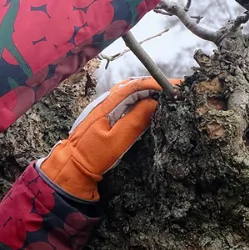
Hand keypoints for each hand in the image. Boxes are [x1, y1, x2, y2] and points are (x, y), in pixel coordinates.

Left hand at [39, 77, 170, 200]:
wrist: (71, 166)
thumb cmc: (91, 156)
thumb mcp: (116, 141)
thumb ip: (135, 121)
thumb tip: (153, 103)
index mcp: (108, 105)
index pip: (136, 86)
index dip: (156, 84)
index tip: (174, 87)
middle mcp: (106, 101)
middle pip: (134, 85)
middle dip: (156, 85)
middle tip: (177, 89)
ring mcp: (106, 107)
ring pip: (131, 92)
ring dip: (149, 91)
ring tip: (168, 95)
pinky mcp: (107, 115)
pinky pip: (127, 101)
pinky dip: (141, 99)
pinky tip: (151, 104)